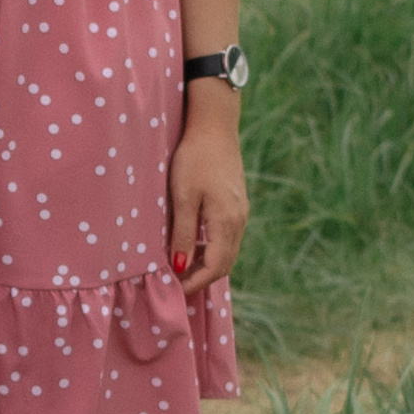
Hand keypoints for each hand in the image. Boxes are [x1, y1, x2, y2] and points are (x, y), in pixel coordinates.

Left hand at [168, 99, 246, 290]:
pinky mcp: (236, 203)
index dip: (195, 281)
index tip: (173, 288)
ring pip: (226, 251)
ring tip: (180, 268)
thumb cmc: (194, 158)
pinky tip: (191, 245)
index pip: (215, 267)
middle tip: (176, 284)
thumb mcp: (183, 197)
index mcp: (227, 221)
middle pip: (224, 263)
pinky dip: (210, 248)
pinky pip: (226, 237)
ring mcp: (240, 212)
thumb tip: (179, 267)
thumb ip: (182, 234)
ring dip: (206, 264)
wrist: (214, 126)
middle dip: (201, 277)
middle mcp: (239, 220)